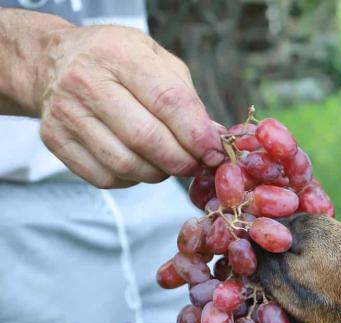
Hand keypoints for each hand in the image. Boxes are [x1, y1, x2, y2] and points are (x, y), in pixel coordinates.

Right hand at [33, 25, 224, 187]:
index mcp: (119, 54)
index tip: (215, 152)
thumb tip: (214, 138)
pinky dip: (132, 179)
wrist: (53, 61)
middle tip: (197, 165)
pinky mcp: (55, 140)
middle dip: (181, 161)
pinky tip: (139, 165)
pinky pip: (104, 177)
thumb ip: (187, 98)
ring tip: (169, 164)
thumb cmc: (117, 61)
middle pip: (146, 138)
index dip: (197, 134)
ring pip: (125, 164)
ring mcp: (67, 113)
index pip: (168, 101)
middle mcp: (86, 81)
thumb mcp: (156, 60)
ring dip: (158, 173)